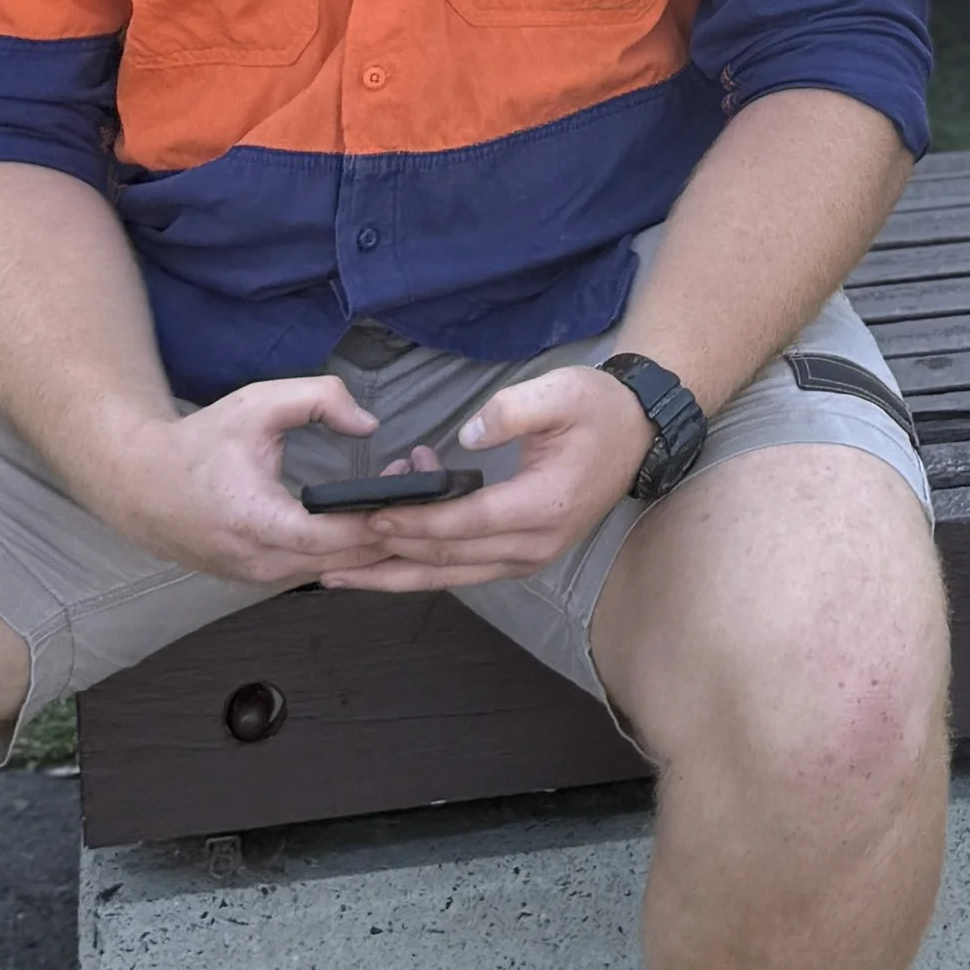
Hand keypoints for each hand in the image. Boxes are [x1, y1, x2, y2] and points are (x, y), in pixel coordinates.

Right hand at [92, 375, 408, 587]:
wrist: (142, 486)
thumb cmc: (202, 443)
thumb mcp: (259, 403)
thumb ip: (319, 399)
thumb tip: (370, 424)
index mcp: (257, 522)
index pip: (333, 536)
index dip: (380, 519)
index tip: (418, 493)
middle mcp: (260, 563)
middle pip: (345, 561)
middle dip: (390, 527)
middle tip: (426, 485)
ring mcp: (260, 579)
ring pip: (336, 571)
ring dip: (374, 540)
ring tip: (404, 494)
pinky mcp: (262, 581)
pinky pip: (318, 571)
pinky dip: (349, 550)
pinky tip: (373, 518)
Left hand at [321, 366, 652, 594]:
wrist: (637, 432)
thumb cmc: (597, 408)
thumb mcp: (560, 392)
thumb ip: (511, 411)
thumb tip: (464, 434)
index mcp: (543, 505)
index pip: (465, 523)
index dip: (414, 521)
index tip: (369, 515)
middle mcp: (534, 545)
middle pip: (448, 561)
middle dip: (387, 556)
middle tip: (332, 551)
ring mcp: (528, 557)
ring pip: (449, 577)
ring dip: (393, 575)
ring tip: (339, 573)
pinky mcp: (519, 555)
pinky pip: (461, 570)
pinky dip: (419, 567)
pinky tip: (382, 559)